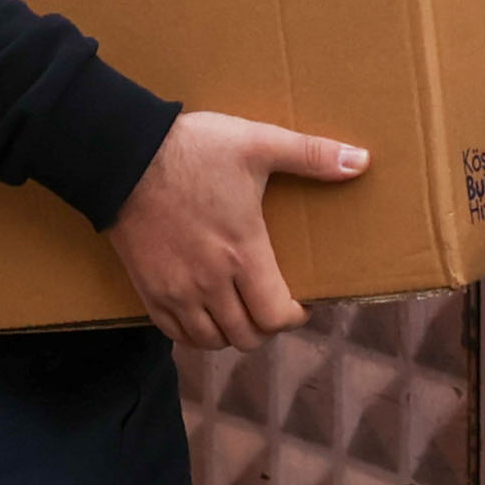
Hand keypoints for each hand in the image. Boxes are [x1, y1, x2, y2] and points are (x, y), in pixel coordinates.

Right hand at [105, 110, 367, 349]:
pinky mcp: (148, 289)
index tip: (301, 303)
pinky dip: (194, 333)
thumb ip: (312, 156)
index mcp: (243, 254)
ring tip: (241, 310)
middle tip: (272, 304)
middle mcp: (210, 282)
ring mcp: (176, 290)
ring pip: (211, 341)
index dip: (295, 317)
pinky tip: (205, 312)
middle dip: (266, 327)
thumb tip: (361, 161)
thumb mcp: (258, 144)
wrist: (123, 155)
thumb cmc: (194, 149)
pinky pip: (174, 334)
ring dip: (231, 332)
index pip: (276, 317)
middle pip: (246, 336)